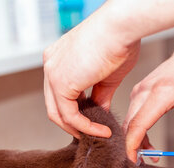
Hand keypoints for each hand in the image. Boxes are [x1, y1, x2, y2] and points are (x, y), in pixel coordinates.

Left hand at [43, 14, 139, 138]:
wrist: (122, 27)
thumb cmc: (120, 41)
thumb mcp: (107, 76)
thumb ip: (99, 96)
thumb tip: (100, 113)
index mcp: (59, 58)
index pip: (60, 93)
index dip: (75, 111)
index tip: (92, 121)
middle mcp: (51, 64)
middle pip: (55, 105)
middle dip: (72, 124)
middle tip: (92, 134)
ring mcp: (52, 73)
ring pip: (58, 113)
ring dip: (79, 129)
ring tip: (100, 134)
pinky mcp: (60, 83)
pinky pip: (69, 115)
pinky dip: (85, 127)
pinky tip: (102, 130)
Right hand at [124, 39, 173, 166]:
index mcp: (161, 92)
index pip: (138, 125)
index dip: (132, 148)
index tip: (135, 165)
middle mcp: (144, 89)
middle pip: (129, 126)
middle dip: (133, 148)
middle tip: (145, 166)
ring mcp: (138, 89)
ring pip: (128, 122)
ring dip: (136, 141)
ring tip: (153, 155)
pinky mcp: (137, 91)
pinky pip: (131, 116)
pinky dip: (137, 131)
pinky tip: (149, 143)